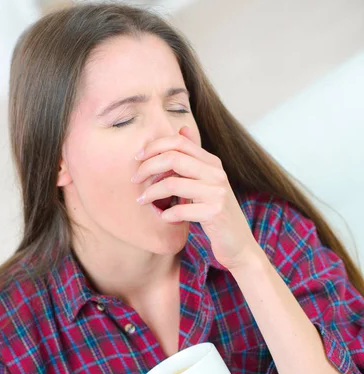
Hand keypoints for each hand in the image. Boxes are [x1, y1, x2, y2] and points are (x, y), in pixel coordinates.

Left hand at [133, 125, 259, 269]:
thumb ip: (194, 159)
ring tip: (142, 201)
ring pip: (173, 183)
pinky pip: (181, 209)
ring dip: (151, 193)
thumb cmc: (216, 214)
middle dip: (147, 167)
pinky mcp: (215, 213)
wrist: (239, 244)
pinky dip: (167, 214)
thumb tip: (182, 129)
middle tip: (135, 180)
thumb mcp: (207, 182)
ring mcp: (217, 192)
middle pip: (173, 158)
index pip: (178, 142)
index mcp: (213, 163)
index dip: (154, 147)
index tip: (137, 159)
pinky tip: (165, 218)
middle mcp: (217, 173)